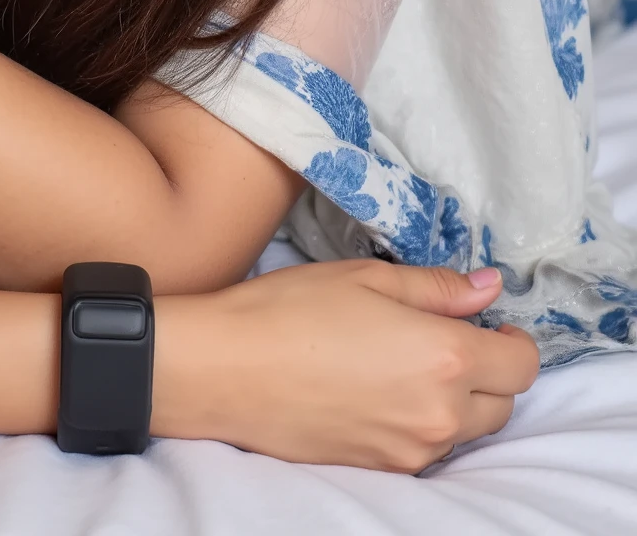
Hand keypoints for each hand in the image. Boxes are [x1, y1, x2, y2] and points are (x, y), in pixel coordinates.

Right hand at [160, 259, 538, 470]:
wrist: (225, 369)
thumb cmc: (290, 311)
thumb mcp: (366, 277)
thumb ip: (437, 287)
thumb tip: (487, 287)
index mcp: (444, 356)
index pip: (521, 364)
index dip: (511, 339)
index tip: (485, 322)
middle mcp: (439, 414)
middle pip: (503, 405)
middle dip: (488, 372)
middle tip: (442, 338)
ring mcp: (411, 450)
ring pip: (466, 431)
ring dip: (455, 400)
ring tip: (402, 363)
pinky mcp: (383, 469)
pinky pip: (426, 449)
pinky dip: (420, 423)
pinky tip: (377, 392)